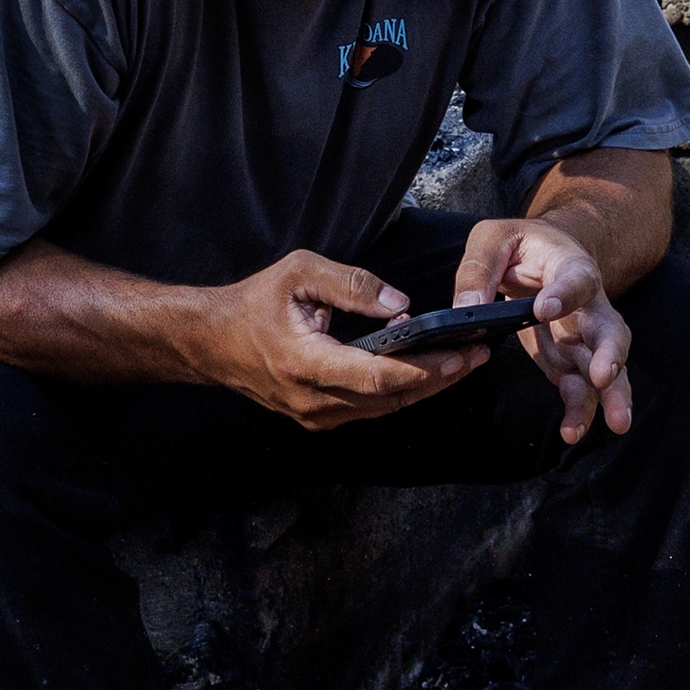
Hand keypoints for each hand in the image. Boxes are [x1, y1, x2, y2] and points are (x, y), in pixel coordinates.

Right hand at [203, 247, 484, 429]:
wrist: (210, 342)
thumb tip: (401, 304)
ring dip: (426, 388)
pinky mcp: (318, 417)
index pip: (379, 376)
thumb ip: (353, 284)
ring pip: (385, 409)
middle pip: (392, 399)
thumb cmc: (253, 302)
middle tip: (479, 356)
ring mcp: (315, 415)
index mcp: (306, 362)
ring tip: (463, 362)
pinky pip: (370, 409)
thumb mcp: (300, 272)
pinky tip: (426, 372)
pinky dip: (402, 392)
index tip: (461, 352)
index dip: (425, 368)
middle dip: (440, 378)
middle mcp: (312, 399)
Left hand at [458, 213, 632, 444]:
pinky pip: (581, 388)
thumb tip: (464, 309)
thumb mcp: (492, 239)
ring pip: (606, 367)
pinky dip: (580, 411)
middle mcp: (587, 305)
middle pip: (609, 329)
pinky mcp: (569, 361)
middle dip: (610, 355)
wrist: (544, 255)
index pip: (576, 278)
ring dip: (609, 396)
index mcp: (570, 265)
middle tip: (603, 376)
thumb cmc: (520, 244)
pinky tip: (572, 431)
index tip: (544, 308)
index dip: (564, 293)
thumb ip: (478, 269)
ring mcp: (582, 337)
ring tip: (615, 423)